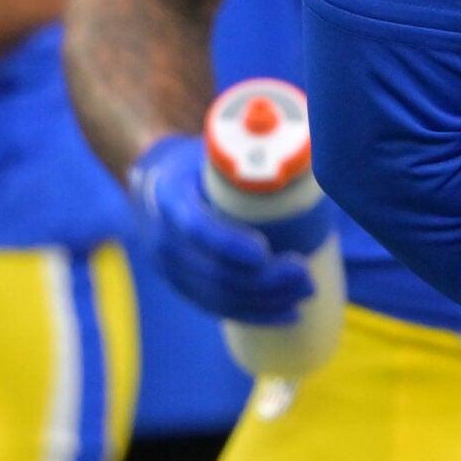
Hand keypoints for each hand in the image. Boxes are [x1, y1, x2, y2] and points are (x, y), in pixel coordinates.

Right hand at [129, 135, 315, 323]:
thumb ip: (248, 147)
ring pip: (217, 296)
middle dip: (261, 279)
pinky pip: (216, 307)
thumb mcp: (213, 146)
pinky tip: (287, 314)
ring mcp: (170, 268)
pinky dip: (253, 314)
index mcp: (168, 196)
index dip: (229, 243)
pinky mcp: (182, 285)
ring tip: (306, 290)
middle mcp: (162, 238)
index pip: (196, 227)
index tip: (264, 251)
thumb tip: (303, 147)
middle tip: (302, 272)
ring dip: (264, 300)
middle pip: (212, 270)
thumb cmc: (196, 160)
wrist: (154, 182)